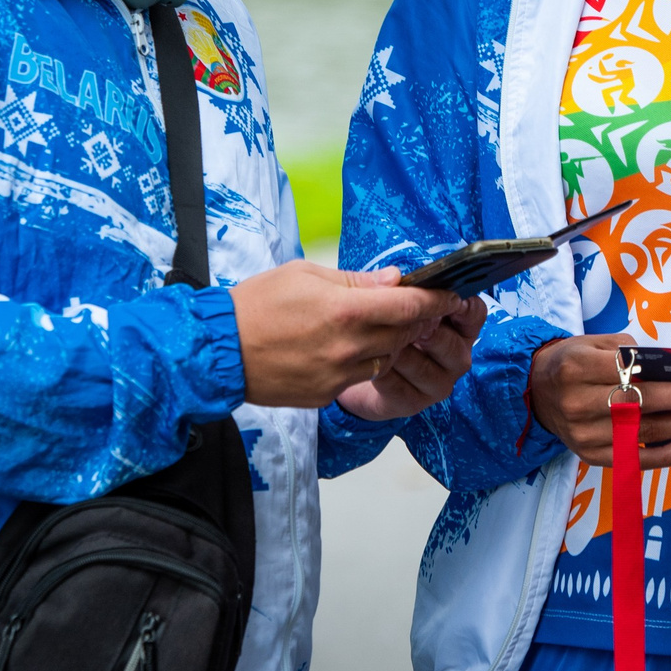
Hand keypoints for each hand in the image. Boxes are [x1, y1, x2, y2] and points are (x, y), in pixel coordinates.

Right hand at [230, 261, 463, 408]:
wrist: (218, 351)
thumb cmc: (257, 304)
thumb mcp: (305, 275)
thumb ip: (355, 280)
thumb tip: (393, 280)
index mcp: (346, 310)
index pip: (409, 305)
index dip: (436, 300)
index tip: (451, 296)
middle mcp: (349, 346)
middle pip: (403, 334)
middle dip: (414, 320)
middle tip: (415, 307)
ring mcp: (338, 375)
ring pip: (384, 359)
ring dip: (388, 343)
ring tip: (371, 326)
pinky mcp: (325, 394)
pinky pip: (358, 377)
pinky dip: (361, 362)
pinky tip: (343, 348)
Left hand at [336, 295, 489, 420]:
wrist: (363, 372)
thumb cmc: (388, 329)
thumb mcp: (397, 306)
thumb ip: (401, 292)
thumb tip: (395, 277)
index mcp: (459, 328)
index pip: (475, 314)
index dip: (464, 306)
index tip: (451, 298)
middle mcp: (456, 357)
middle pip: (451, 344)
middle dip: (428, 330)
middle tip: (410, 320)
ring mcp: (437, 383)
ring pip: (423, 366)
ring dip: (400, 351)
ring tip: (380, 338)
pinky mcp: (413, 403)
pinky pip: (399, 387)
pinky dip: (383, 372)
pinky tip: (370, 360)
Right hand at [527, 334, 670, 469]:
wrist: (534, 391)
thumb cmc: (572, 362)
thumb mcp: (593, 343)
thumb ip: (628, 352)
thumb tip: (670, 367)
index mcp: (577, 367)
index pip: (630, 376)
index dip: (670, 383)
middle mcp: (577, 402)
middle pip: (638, 407)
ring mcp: (582, 433)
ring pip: (639, 434)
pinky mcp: (588, 455)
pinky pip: (631, 460)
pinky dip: (663, 456)